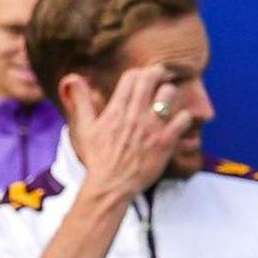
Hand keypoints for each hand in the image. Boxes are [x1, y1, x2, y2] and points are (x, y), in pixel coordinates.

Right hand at [63, 63, 189, 207]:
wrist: (112, 184)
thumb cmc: (98, 157)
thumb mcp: (84, 127)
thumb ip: (81, 101)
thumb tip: (73, 77)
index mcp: (116, 110)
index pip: (131, 78)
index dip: (139, 73)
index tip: (143, 76)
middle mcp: (135, 115)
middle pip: (150, 80)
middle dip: (157, 73)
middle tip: (161, 74)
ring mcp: (152, 128)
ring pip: (169, 95)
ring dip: (170, 93)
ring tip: (169, 98)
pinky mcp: (166, 141)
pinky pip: (183, 119)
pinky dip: (184, 116)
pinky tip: (180, 120)